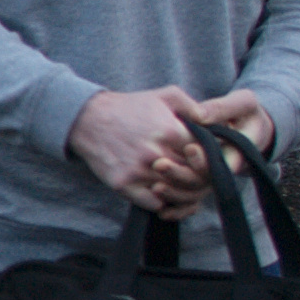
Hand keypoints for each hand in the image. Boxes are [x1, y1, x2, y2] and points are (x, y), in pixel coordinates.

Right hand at [70, 88, 274, 214]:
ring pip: (175, 193)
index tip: (207, 161)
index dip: (210, 161)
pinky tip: (163, 194)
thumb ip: (192, 105)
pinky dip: (162, 202)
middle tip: (199, 178)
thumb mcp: (164, 95)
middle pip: (193, 177)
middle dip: (199, 179)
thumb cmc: (129, 107)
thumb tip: (211, 120)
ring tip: (184, 188)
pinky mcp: (124, 184)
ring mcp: (139, 171)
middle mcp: (157, 154)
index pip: (206, 156)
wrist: (88, 119)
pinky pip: (154, 204)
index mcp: (171, 132)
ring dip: (182, 193)